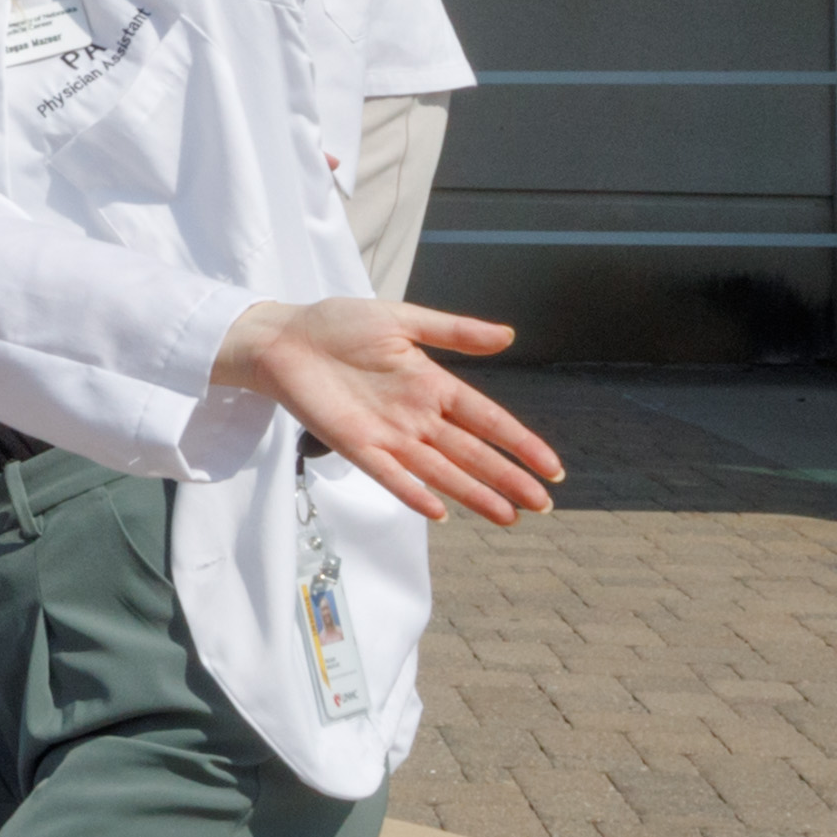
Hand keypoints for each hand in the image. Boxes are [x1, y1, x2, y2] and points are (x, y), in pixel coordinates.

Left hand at [216, 297, 562, 524]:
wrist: (284, 336)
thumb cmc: (339, 324)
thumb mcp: (402, 319)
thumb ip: (454, 332)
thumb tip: (508, 336)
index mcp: (432, 384)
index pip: (488, 419)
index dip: (520, 443)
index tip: (552, 469)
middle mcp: (417, 415)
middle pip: (472, 453)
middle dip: (507, 478)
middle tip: (542, 505)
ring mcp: (388, 434)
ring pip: (440, 471)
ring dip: (473, 493)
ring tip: (508, 517)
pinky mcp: (355, 445)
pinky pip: (390, 475)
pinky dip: (414, 492)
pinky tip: (441, 513)